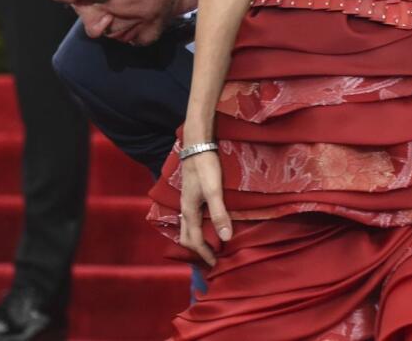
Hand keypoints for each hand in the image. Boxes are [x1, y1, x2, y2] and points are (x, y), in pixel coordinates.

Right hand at [178, 150, 230, 265]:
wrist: (197, 147)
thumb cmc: (206, 169)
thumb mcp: (214, 192)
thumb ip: (220, 214)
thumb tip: (226, 238)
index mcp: (190, 212)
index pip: (195, 241)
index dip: (205, 254)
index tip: (215, 264)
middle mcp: (185, 210)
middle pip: (187, 238)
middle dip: (197, 251)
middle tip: (211, 259)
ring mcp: (186, 203)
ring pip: (188, 229)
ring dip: (197, 240)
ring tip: (210, 246)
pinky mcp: (191, 196)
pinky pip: (191, 220)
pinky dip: (198, 229)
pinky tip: (207, 226)